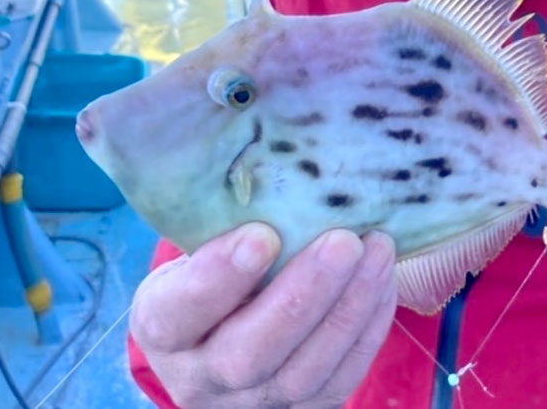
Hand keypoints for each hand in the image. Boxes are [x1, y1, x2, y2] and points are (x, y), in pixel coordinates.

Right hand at [130, 224, 397, 408]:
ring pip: (304, 372)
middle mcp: (200, 377)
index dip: (220, 277)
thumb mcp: (198, 249)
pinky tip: (382, 281)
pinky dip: (368, 328)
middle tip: (343, 241)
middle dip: (303, 294)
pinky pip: (341, 379)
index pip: (179, 311)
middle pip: (249, 352)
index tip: (262, 234)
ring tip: (378, 250)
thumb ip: (224, 224)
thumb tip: (284, 162)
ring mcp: (253, 404)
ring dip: (349, 308)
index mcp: (164, 327)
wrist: (219, 342)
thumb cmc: (212, 273)